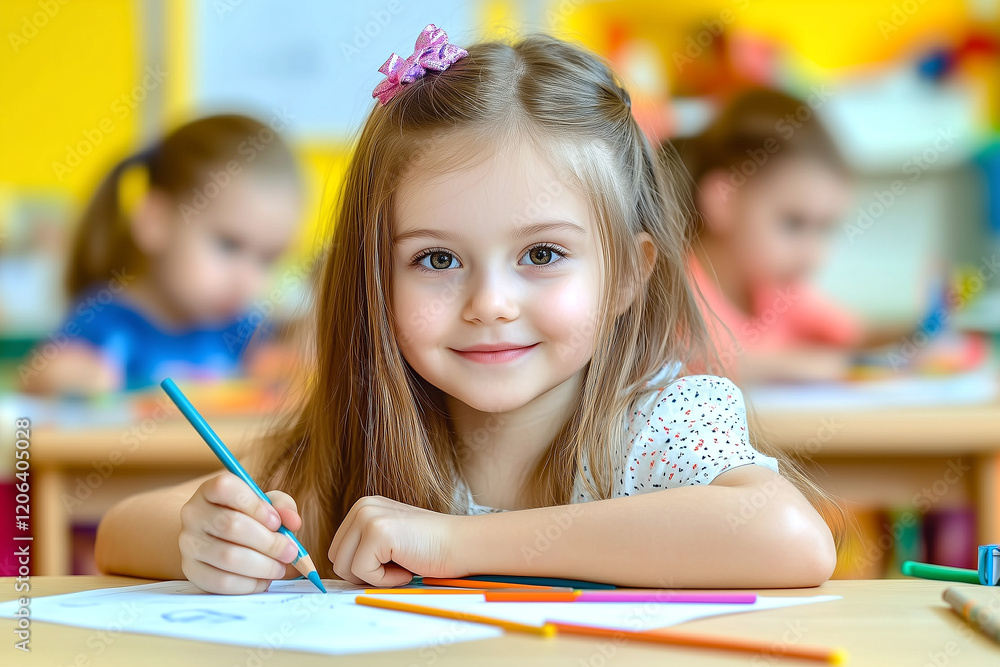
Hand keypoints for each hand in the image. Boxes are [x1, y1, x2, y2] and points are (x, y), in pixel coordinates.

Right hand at [179, 472, 301, 593]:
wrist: (214, 539)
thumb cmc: (246, 518)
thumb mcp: (265, 504)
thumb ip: (282, 507)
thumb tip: (293, 522)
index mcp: (209, 490)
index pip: (226, 488)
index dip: (255, 505)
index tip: (277, 522)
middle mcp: (193, 514)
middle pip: (231, 525)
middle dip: (269, 542)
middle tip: (290, 552)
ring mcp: (188, 543)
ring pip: (228, 556)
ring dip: (263, 566)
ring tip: (280, 568)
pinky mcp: (191, 571)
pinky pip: (221, 582)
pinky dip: (249, 584)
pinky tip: (263, 580)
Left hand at [328, 496, 466, 586]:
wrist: (460, 545)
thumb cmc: (429, 548)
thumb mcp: (388, 540)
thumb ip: (363, 547)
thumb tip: (335, 570)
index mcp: (363, 507)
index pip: (337, 551)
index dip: (362, 568)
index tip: (390, 561)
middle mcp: (362, 507)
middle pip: (336, 559)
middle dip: (364, 573)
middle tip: (396, 565)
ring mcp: (368, 517)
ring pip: (344, 568)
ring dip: (374, 577)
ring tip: (402, 563)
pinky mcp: (377, 532)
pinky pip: (362, 572)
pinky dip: (385, 580)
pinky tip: (407, 566)